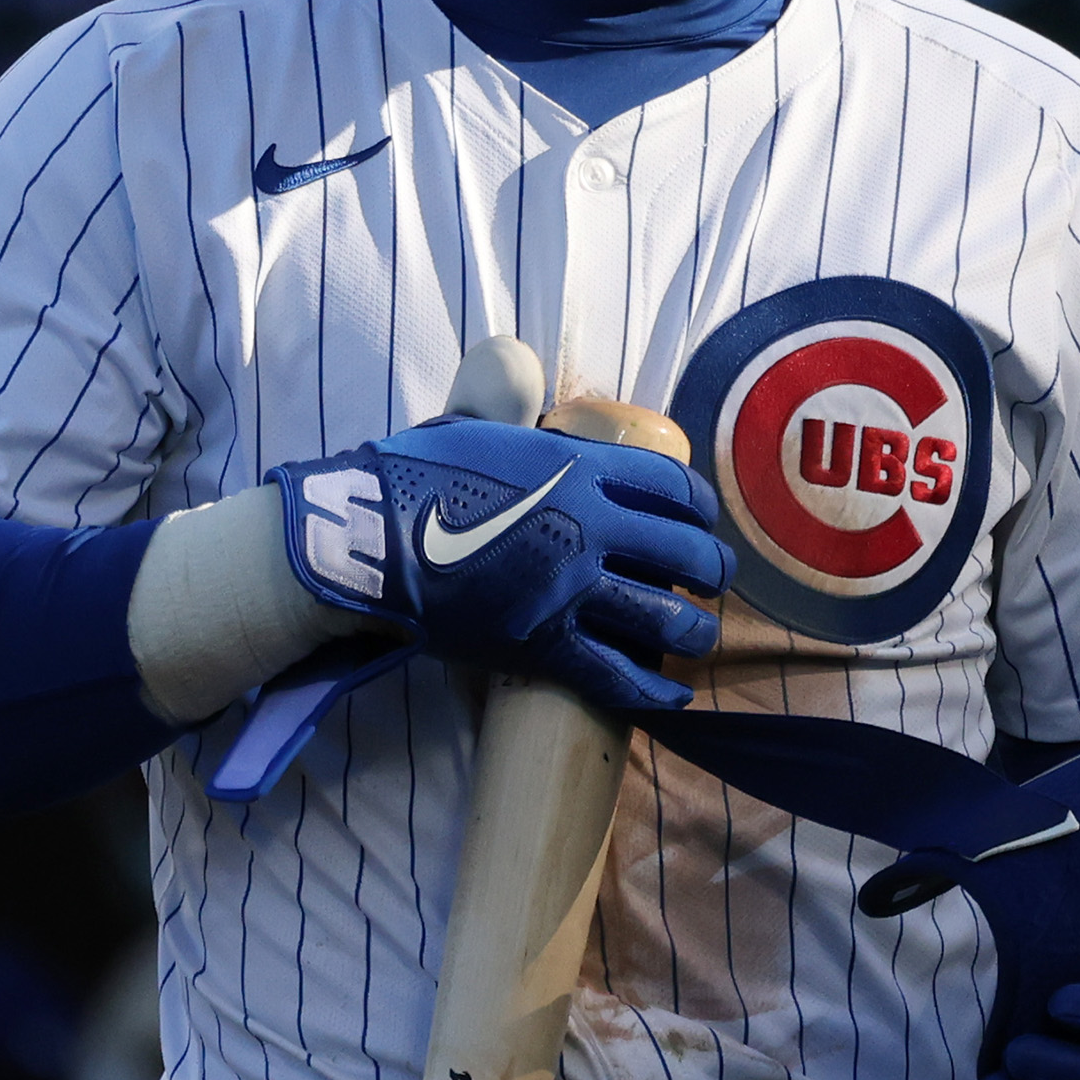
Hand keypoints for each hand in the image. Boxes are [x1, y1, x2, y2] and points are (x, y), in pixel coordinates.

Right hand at [271, 414, 724, 717]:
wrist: (367, 540)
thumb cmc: (413, 475)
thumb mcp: (480, 427)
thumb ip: (523, 417)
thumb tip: (528, 385)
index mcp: (576, 467)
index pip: (673, 486)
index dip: (700, 507)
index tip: (703, 520)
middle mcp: (587, 526)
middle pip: (686, 553)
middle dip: (711, 571)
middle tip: (711, 581)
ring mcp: (568, 589)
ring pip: (665, 619)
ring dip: (693, 631)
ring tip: (696, 635)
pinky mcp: (542, 643)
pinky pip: (618, 675)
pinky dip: (655, 690)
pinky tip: (674, 694)